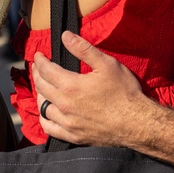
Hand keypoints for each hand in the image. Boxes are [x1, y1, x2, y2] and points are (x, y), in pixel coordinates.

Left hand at [32, 31, 151, 146]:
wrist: (136, 123)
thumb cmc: (124, 92)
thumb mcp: (106, 64)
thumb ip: (83, 49)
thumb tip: (65, 36)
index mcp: (71, 86)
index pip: (46, 71)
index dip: (40, 61)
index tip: (38, 55)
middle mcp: (64, 105)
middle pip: (41, 88)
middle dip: (37, 75)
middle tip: (37, 67)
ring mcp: (68, 122)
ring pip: (43, 108)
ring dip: (40, 95)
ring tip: (43, 87)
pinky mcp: (73, 136)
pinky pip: (50, 128)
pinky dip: (44, 119)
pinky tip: (47, 113)